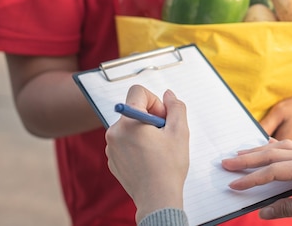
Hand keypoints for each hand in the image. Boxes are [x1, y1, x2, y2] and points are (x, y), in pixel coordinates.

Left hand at [105, 85, 188, 222]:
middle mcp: (114, 132)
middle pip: (134, 110)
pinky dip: (136, 145)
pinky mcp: (112, 159)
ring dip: (144, 132)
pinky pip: (124, 142)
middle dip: (151, 118)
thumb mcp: (180, 132)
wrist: (156, 199)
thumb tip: (168, 95)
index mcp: (129, 122)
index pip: (137, 92)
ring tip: (157, 150)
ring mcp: (111, 147)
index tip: (162, 118)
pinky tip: (148, 159)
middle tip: (164, 135)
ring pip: (130, 126)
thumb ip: (176, 107)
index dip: (154, 101)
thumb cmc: (168, 167)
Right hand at [222, 140, 291, 225]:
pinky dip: (275, 149)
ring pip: (281, 148)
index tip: (232, 184)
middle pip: (273, 154)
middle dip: (248, 159)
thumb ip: (286, 209)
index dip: (251, 179)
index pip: (273, 171)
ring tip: (240, 155)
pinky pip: (291, 149)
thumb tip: (262, 212)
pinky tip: (267, 148)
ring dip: (259, 152)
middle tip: (226, 163)